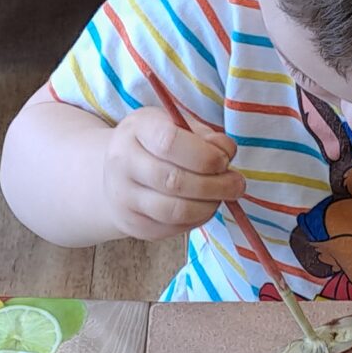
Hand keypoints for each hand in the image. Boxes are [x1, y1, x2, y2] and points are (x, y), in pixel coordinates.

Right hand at [102, 107, 244, 240]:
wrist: (114, 172)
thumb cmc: (154, 144)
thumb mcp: (175, 124)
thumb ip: (203, 135)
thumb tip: (225, 151)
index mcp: (136, 130)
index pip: (170, 143)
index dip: (205, 155)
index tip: (225, 160)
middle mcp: (123, 164)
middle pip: (174, 181)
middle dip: (216, 185)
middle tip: (237, 184)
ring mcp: (125, 198)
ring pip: (175, 210)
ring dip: (209, 206)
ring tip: (222, 196)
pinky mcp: (133, 224)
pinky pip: (173, 228)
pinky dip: (197, 219)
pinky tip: (205, 207)